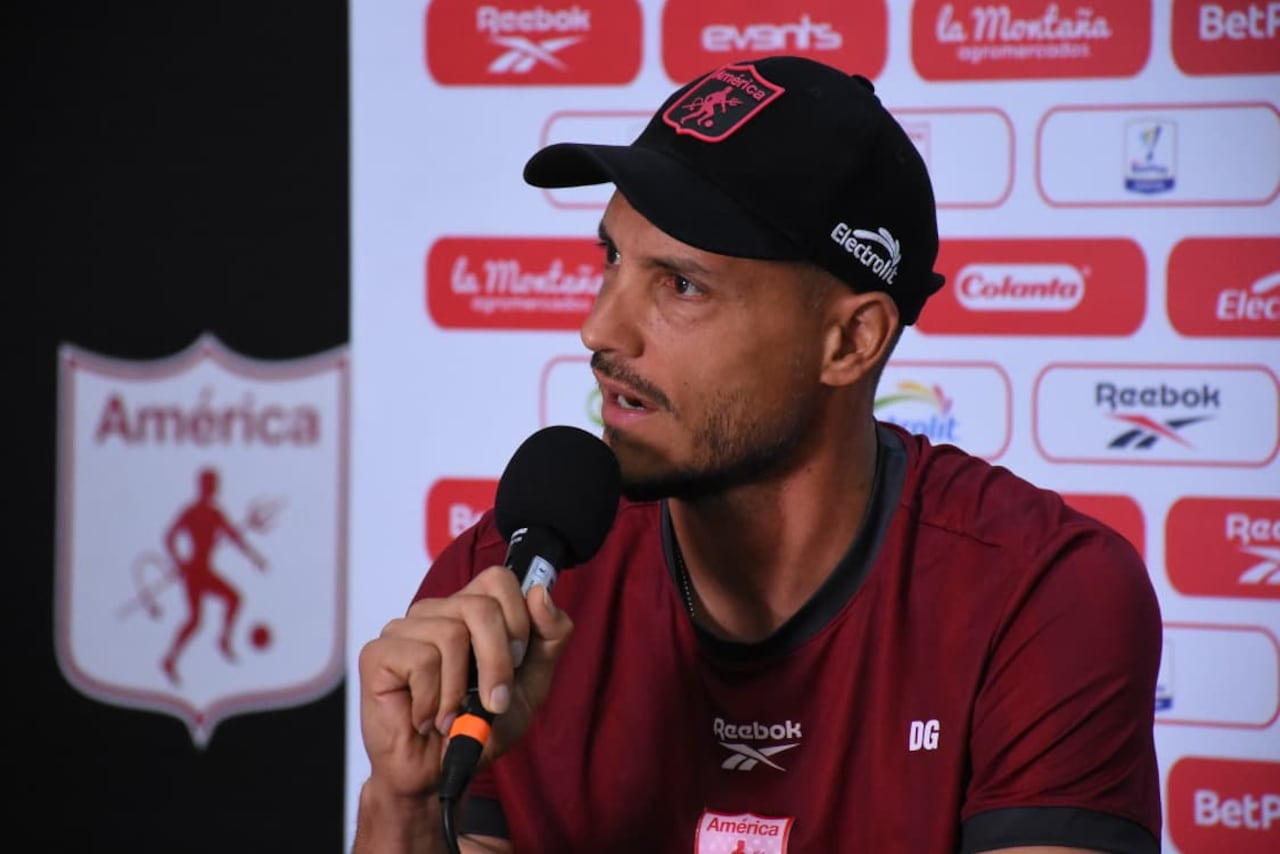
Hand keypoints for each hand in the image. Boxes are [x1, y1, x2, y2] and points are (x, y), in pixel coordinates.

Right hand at [358, 565, 573, 801]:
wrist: (440, 775)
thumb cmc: (480, 727)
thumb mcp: (532, 684)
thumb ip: (548, 638)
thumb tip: (540, 592)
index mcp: (470, 610)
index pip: (498, 579)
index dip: (518, 618)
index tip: (519, 659)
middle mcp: (436, 612)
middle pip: (480, 606)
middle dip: (498, 661)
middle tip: (492, 700)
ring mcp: (404, 629)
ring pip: (452, 634)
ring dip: (461, 689)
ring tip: (453, 713)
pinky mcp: (379, 653)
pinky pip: (422, 659)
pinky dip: (433, 699)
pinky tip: (427, 717)